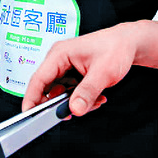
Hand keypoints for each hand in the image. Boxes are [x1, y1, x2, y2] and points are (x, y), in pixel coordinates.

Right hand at [22, 20, 157, 115]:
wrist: (129, 43)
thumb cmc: (116, 48)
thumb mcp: (103, 72)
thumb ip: (88, 92)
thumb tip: (74, 109)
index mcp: (59, 54)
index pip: (38, 79)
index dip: (31, 98)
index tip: (28, 115)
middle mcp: (59, 60)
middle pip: (48, 89)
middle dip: (61, 104)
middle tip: (77, 110)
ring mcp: (65, 68)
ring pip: (61, 94)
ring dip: (76, 102)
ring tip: (96, 99)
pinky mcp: (73, 74)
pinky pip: (70, 93)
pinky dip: (82, 99)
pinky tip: (97, 96)